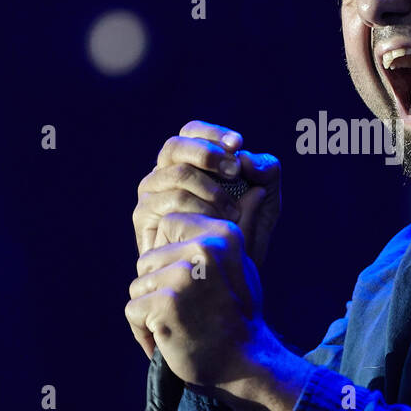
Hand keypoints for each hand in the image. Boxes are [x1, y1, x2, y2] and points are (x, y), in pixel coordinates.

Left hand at [124, 211, 265, 390]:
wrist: (245, 365)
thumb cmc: (240, 316)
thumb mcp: (244, 265)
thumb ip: (237, 228)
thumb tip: (255, 190)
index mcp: (222, 234)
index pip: (167, 226)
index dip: (171, 258)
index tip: (193, 285)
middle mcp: (205, 248)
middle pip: (147, 258)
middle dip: (158, 287)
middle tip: (188, 310)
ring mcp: (184, 275)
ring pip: (138, 285)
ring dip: (152, 311)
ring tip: (182, 325)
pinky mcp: (166, 303)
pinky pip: (133, 310)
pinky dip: (144, 331)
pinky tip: (169, 340)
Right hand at [132, 120, 281, 265]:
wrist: (222, 279)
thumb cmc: (244, 236)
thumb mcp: (266, 203)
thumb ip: (266, 173)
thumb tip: (248, 159)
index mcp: (191, 161)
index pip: (192, 131)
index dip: (214, 134)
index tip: (238, 144)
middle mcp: (166, 172)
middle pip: (176, 146)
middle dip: (209, 153)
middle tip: (234, 171)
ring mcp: (152, 193)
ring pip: (177, 173)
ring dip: (210, 188)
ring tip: (232, 211)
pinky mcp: (143, 216)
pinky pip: (170, 200)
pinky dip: (197, 207)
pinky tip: (212, 223)